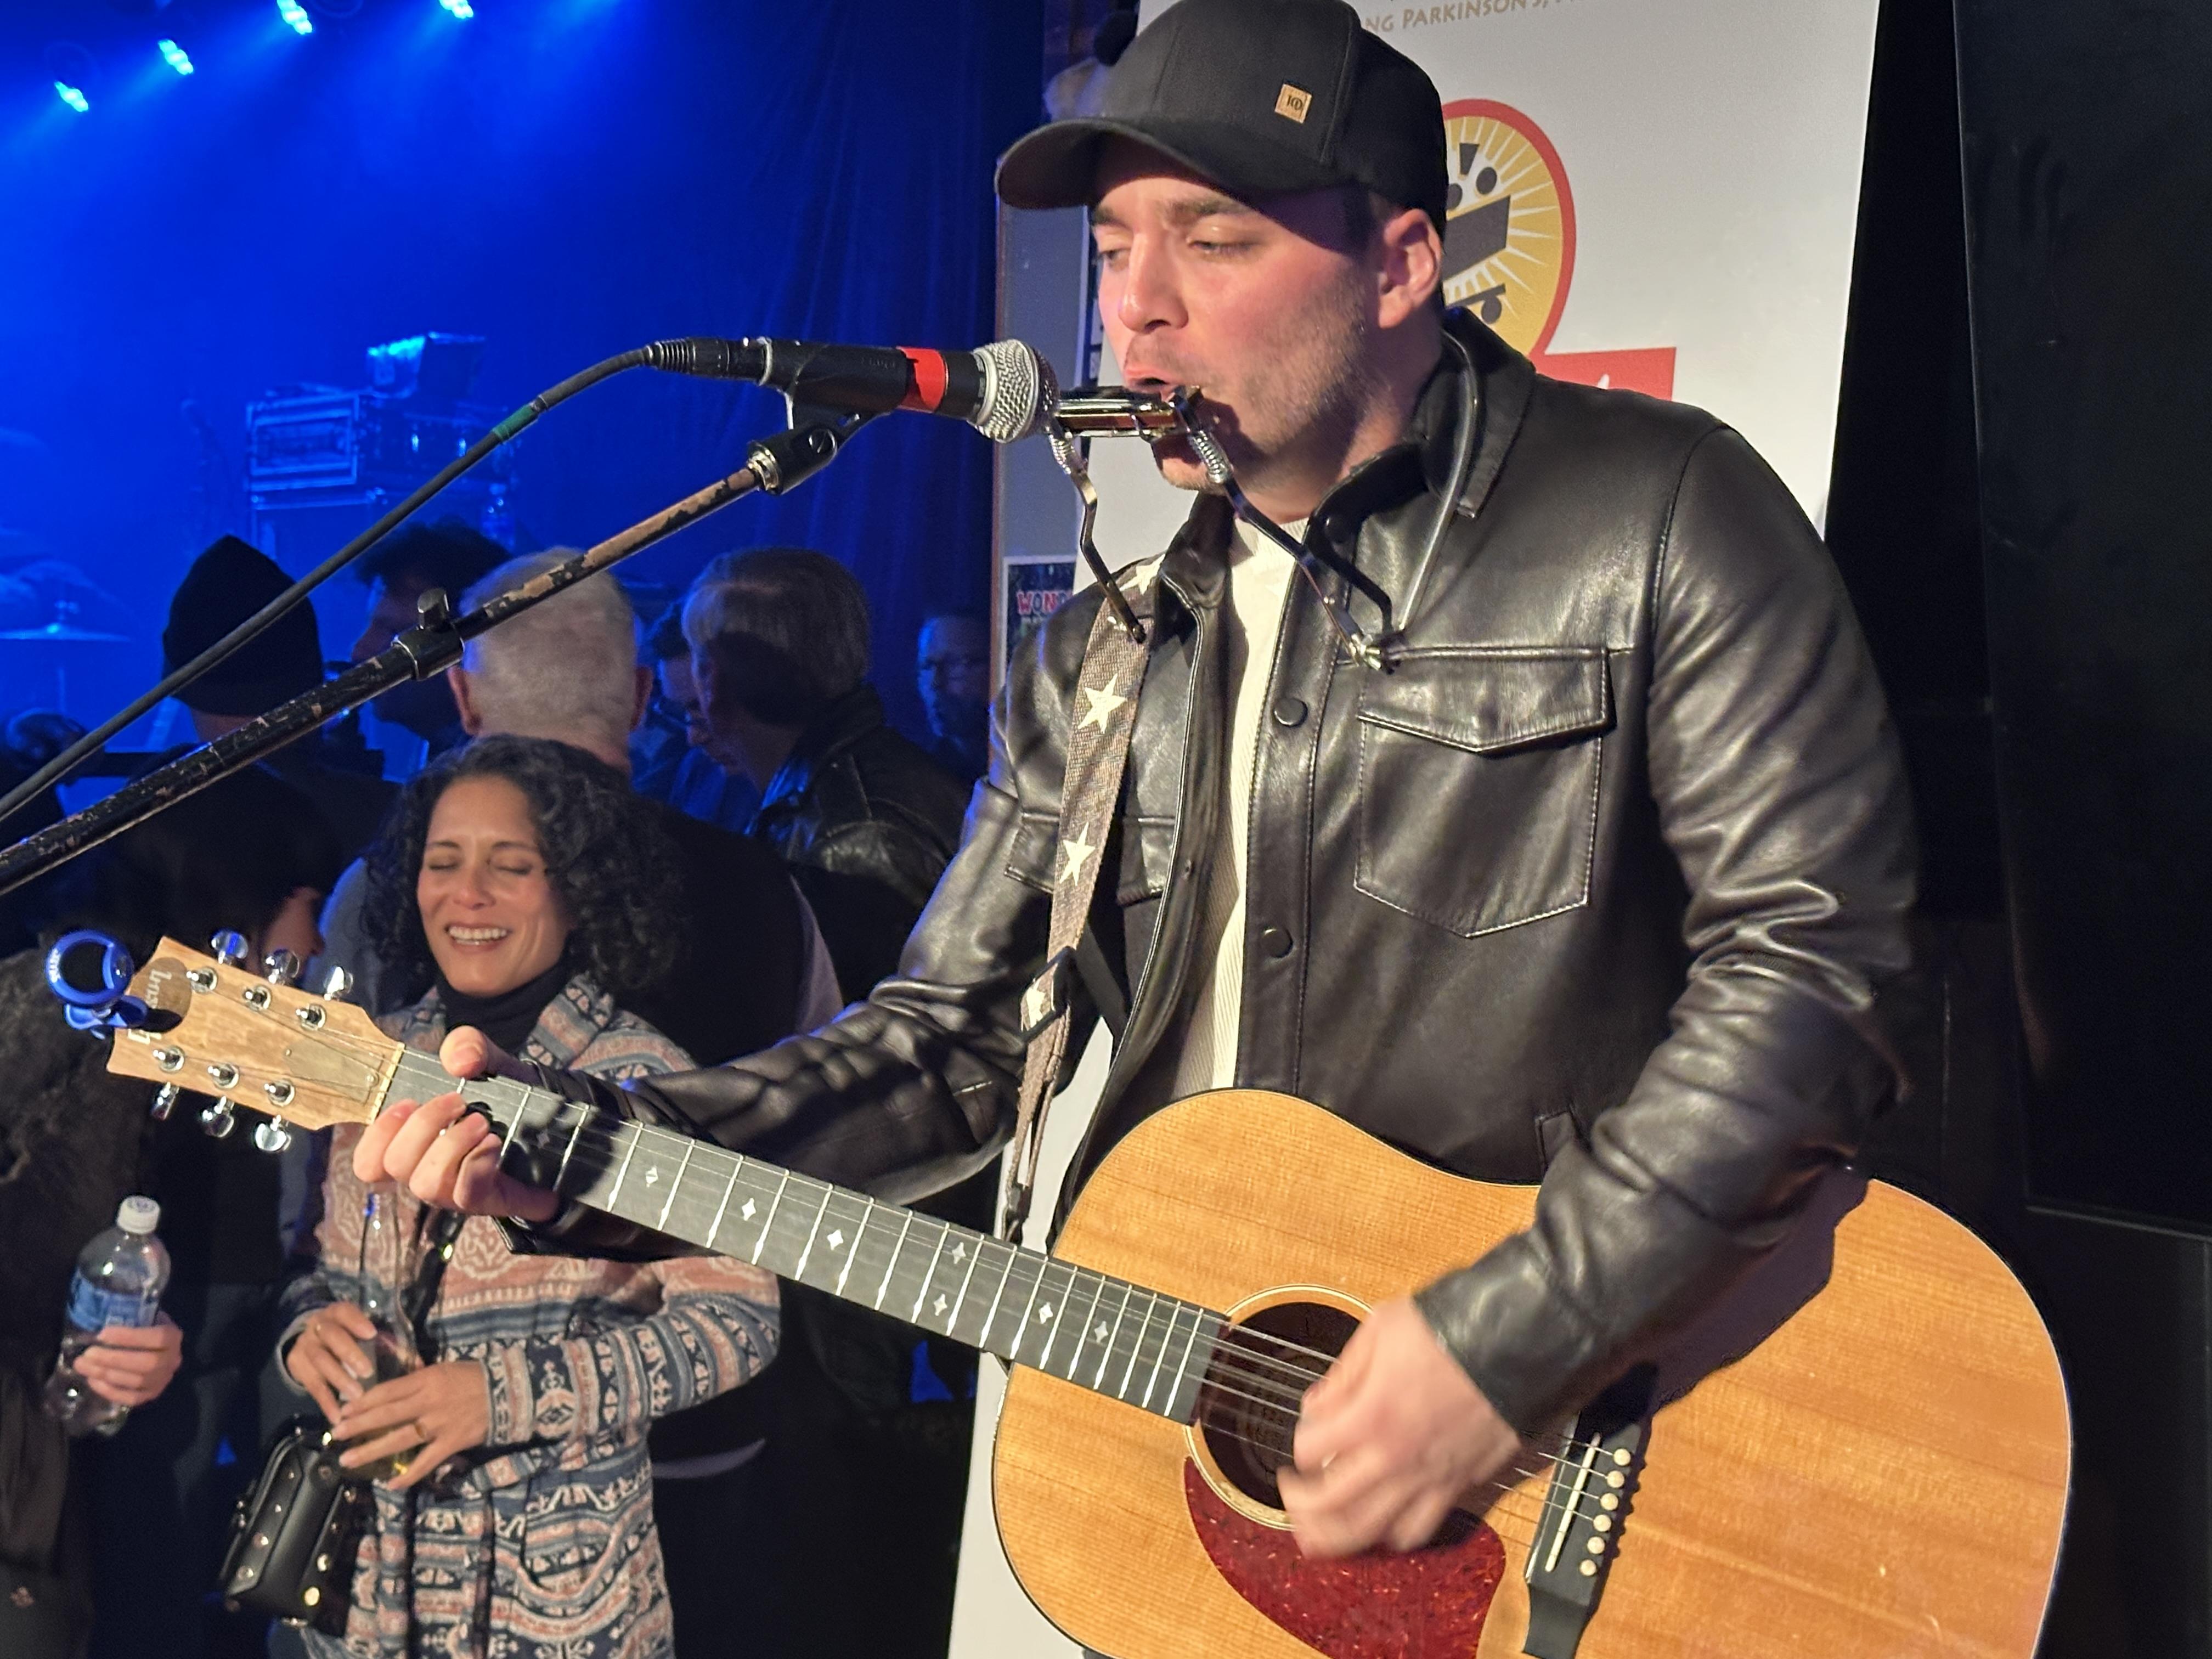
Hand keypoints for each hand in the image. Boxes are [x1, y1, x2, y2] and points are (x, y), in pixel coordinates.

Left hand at [76, 1313, 182, 1408]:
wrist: (149, 1348)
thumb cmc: (141, 1329)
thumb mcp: (140, 1317)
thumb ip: (128, 1318)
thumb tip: (98, 1320)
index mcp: (173, 1336)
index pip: (157, 1338)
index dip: (130, 1337)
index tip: (102, 1334)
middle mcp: (172, 1360)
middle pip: (147, 1363)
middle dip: (114, 1359)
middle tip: (87, 1354)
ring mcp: (163, 1380)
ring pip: (137, 1381)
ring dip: (106, 1374)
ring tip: (82, 1365)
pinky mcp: (150, 1395)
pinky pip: (131, 1398)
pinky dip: (109, 1391)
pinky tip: (92, 1380)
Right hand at [286, 1302, 378, 1421]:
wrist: (310, 1339)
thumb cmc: (347, 1336)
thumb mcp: (361, 1332)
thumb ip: (386, 1343)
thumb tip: (418, 1366)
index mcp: (337, 1313)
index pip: (345, 1312)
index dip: (356, 1322)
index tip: (372, 1334)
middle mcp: (318, 1326)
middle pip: (332, 1336)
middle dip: (349, 1354)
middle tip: (367, 1372)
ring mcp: (305, 1346)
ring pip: (320, 1361)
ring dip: (339, 1379)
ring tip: (357, 1397)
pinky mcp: (296, 1366)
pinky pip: (311, 1385)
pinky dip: (325, 1402)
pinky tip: (337, 1417)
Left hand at [332, 1360, 489, 1489]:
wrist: (510, 1391)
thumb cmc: (476, 1377)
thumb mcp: (445, 1368)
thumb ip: (419, 1378)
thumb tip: (393, 1387)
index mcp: (427, 1379)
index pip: (388, 1390)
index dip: (364, 1401)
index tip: (343, 1409)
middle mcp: (429, 1401)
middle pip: (387, 1414)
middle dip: (359, 1425)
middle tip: (337, 1434)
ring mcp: (440, 1424)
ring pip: (400, 1438)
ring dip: (372, 1450)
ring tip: (348, 1460)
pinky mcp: (452, 1442)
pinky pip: (426, 1462)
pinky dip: (409, 1474)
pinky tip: (391, 1484)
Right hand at [352, 1027, 557, 1221]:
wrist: (555, 1126)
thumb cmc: (505, 1096)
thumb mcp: (486, 1060)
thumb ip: (467, 1046)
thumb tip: (459, 1061)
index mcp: (415, 1145)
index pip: (369, 1163)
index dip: (377, 1135)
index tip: (408, 1101)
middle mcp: (428, 1173)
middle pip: (395, 1165)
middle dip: (422, 1125)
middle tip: (457, 1101)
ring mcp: (455, 1192)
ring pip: (426, 1184)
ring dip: (450, 1145)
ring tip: (481, 1122)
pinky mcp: (488, 1200)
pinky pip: (466, 1193)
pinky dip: (477, 1162)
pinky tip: (493, 1142)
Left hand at [1278, 1297, 1524, 1556]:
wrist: (1516, 1342)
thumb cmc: (1449, 1329)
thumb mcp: (1380, 1328)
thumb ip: (1343, 1374)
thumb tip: (1317, 1405)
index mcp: (1370, 1413)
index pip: (1309, 1449)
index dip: (1300, 1439)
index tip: (1309, 1426)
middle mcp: (1393, 1457)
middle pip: (1328, 1504)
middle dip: (1299, 1502)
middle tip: (1291, 1491)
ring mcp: (1426, 1477)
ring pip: (1367, 1531)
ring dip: (1333, 1536)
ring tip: (1317, 1529)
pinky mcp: (1456, 1486)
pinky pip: (1416, 1530)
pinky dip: (1390, 1534)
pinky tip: (1378, 1521)